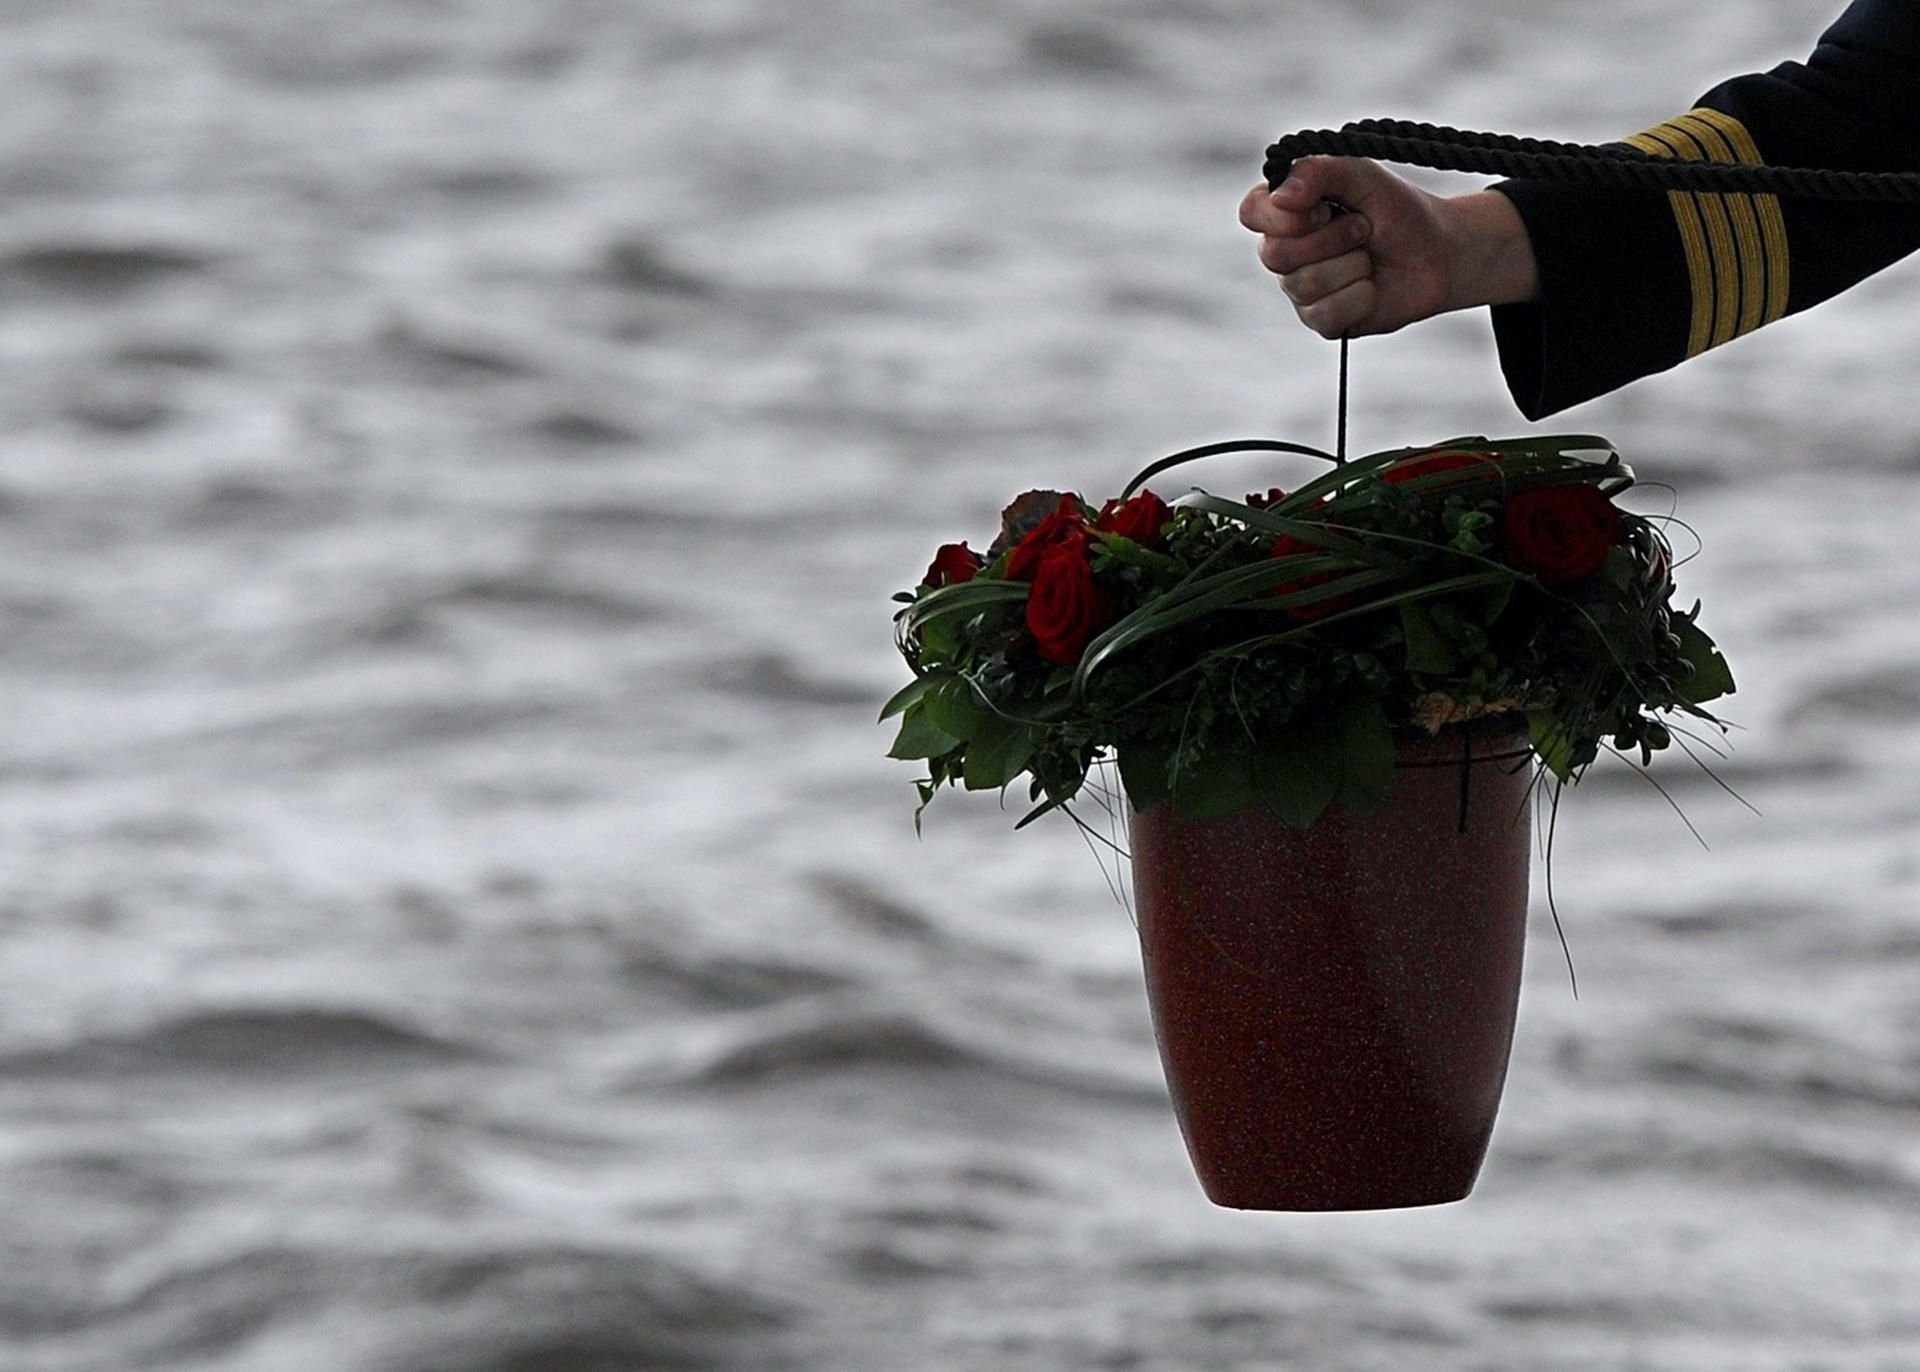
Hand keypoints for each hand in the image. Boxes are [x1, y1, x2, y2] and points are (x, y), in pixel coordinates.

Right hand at [1238, 156, 1538, 337]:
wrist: (1440, 253)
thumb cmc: (1399, 211)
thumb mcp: (1363, 176)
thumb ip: (1319, 171)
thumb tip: (1281, 196)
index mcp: (1287, 212)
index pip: (1252, 213)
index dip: (1284, 216)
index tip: (1324, 208)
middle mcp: (1286, 252)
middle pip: (1277, 254)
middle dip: (1332, 238)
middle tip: (1363, 229)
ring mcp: (1301, 290)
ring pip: (1305, 284)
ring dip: (1353, 265)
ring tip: (1370, 257)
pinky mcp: (1322, 321)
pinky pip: (1326, 314)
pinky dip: (1361, 296)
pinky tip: (1372, 287)